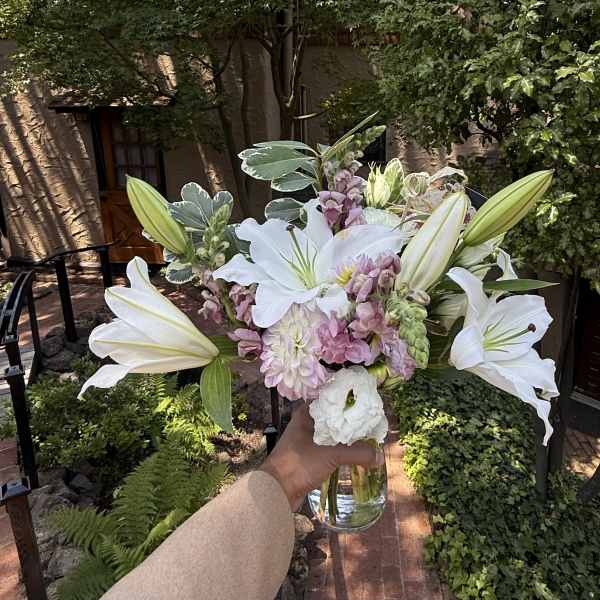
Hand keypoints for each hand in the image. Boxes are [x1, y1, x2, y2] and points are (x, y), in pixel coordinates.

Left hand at [259, 403, 384, 510]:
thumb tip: (379, 456)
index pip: (329, 399)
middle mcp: (306, 425)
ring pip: (331, 435)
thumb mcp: (330, 455)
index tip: (365, 400)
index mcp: (306, 415)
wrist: (276, 491)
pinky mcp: (308, 458)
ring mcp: (306, 442)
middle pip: (332, 418)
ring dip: (346, 437)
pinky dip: (340, 451)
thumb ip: (356, 453)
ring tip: (366, 437)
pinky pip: (329, 449)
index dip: (346, 399)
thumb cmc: (298, 464)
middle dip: (350, 420)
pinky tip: (353, 454)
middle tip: (370, 421)